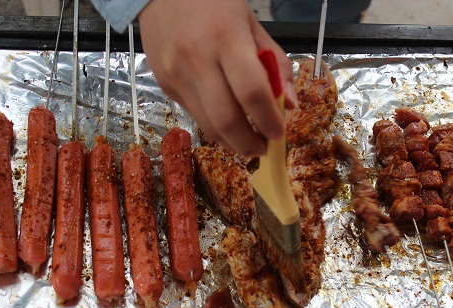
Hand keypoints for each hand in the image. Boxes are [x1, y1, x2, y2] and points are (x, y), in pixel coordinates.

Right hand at [139, 0, 296, 155]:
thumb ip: (275, 64)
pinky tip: (227, 121)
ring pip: (208, 126)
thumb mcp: (253, 24)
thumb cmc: (214, 4)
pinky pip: (195, 115)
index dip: (268, 120)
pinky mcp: (165, 86)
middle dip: (249, 143)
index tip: (279, 133)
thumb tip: (288, 105)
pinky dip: (215, 126)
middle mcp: (197, 60)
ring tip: (248, 142)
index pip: (251, 91)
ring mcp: (176, 76)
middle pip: (226, 119)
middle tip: (263, 148)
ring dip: (232, 142)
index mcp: (226, 38)